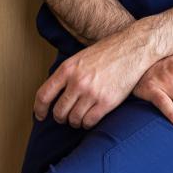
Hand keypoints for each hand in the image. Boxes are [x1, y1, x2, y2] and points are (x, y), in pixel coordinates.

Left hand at [34, 24, 150, 129]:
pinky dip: (87, 123)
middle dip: (60, 117)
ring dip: (75, 121)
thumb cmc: (108, 52)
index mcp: (68, 69)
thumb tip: (54, 95)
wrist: (133, 48)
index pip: (44, 95)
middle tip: (65, 116)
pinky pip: (89, 122)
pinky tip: (90, 117)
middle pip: (59, 112)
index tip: (40, 116)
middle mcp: (78, 82)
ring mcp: (92, 93)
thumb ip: (67, 75)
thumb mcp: (81, 58)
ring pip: (73, 120)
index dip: (39, 109)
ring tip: (80, 116)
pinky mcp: (107, 102)